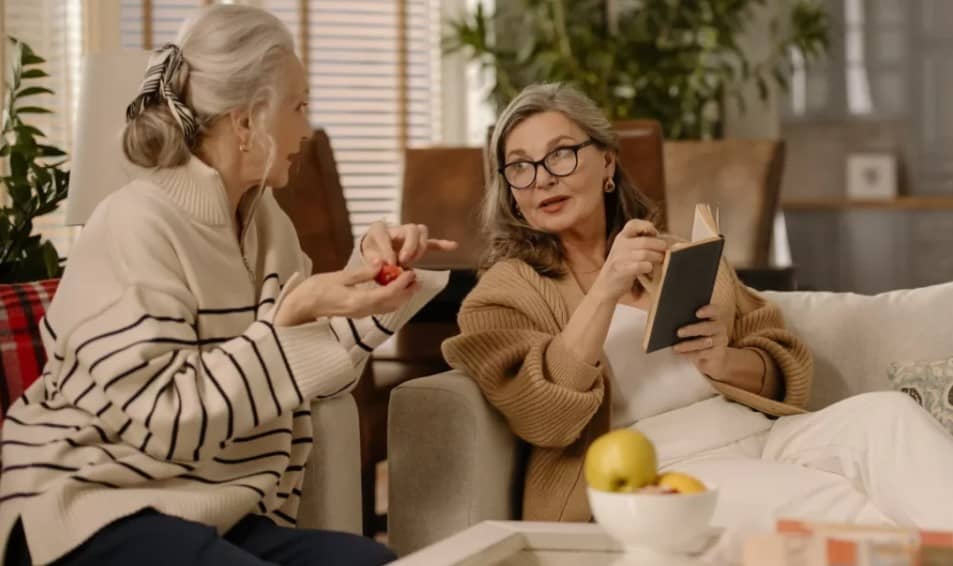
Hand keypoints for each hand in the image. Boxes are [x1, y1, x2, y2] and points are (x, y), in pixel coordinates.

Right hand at [274, 263, 417, 325]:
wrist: (300, 308)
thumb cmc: (314, 290)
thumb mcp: (338, 277)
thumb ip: (361, 273)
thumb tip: (381, 265)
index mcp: (357, 301)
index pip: (387, 294)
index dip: (402, 284)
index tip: (411, 273)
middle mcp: (362, 310)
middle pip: (392, 304)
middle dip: (407, 292)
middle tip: (418, 279)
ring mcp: (360, 313)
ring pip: (388, 307)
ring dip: (401, 296)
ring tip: (411, 284)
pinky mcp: (358, 312)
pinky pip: (380, 307)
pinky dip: (391, 299)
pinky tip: (393, 289)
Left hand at [360, 221, 457, 267]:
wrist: (373, 254)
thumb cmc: (370, 255)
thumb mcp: (366, 258)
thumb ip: (371, 262)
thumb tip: (381, 263)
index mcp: (378, 229)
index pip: (384, 233)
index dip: (387, 249)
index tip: (389, 264)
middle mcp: (396, 228)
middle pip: (410, 229)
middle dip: (410, 246)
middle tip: (404, 261)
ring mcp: (408, 235)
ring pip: (421, 232)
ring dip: (420, 248)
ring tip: (412, 262)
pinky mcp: (417, 243)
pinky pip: (432, 242)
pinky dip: (441, 244)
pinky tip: (453, 246)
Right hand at [590, 219, 666, 301]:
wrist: (606, 285)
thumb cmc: (623, 266)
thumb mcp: (627, 249)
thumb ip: (641, 242)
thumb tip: (664, 241)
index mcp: (622, 237)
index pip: (633, 224)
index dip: (647, 226)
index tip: (655, 234)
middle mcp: (619, 245)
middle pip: (645, 241)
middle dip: (659, 246)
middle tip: (665, 252)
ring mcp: (619, 258)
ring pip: (644, 254)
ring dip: (656, 258)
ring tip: (661, 261)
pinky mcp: (621, 271)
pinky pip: (640, 266)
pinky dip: (648, 267)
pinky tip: (649, 269)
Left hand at [673, 303, 729, 379]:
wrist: (713, 358)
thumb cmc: (700, 338)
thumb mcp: (697, 328)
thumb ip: (689, 321)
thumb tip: (671, 320)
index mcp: (715, 317)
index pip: (714, 310)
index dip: (707, 310)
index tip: (696, 313)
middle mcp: (720, 328)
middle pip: (707, 327)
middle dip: (692, 330)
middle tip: (678, 332)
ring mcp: (720, 341)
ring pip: (704, 342)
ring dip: (688, 345)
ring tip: (675, 347)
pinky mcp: (717, 354)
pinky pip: (702, 353)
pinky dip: (689, 354)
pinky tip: (680, 353)